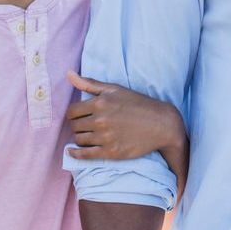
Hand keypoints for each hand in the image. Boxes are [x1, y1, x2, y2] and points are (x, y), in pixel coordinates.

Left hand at [67, 73, 183, 160]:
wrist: (162, 124)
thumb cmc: (138, 104)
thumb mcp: (115, 90)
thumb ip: (90, 84)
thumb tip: (68, 74)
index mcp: (100, 103)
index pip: (71, 112)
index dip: (74, 114)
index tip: (80, 116)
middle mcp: (101, 120)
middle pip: (74, 126)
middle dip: (78, 126)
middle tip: (87, 126)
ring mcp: (106, 137)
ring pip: (79, 140)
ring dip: (81, 138)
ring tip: (90, 136)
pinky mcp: (111, 152)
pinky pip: (85, 155)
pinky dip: (76, 154)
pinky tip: (73, 152)